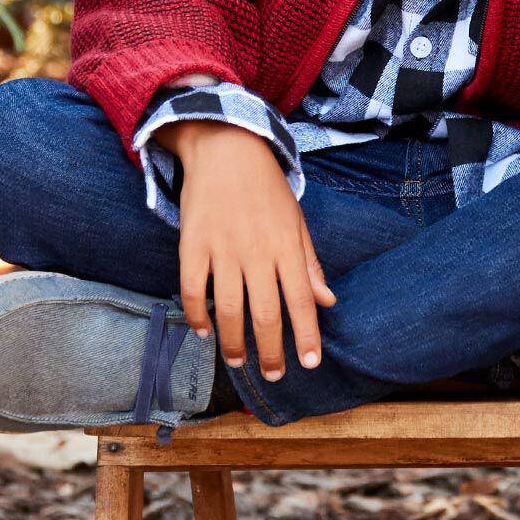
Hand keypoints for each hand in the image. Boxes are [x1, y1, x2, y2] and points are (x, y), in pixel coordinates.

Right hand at [168, 121, 336, 380]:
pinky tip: (204, 330)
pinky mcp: (192, 243)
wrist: (226, 146)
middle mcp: (257, 249)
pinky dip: (197, 315)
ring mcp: (223, 247)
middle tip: (273, 374)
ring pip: (229, 309)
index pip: (301, 300)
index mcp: (286, 244)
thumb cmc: (266, 187)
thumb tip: (327, 302)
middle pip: (265, 313)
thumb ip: (309, 263)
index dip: (307, 335)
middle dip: (271, 351)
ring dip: (234, 342)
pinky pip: (192, 289)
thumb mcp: (295, 220)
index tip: (309, 363)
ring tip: (239, 360)